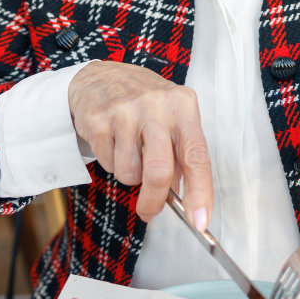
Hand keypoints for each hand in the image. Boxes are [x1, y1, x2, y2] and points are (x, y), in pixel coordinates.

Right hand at [67, 64, 212, 225]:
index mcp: (183, 105)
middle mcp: (157, 105)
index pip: (197, 155)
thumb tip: (185, 200)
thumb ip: (181, 155)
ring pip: (129, 173)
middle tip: (148, 211)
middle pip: (159, 172)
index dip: (200, 192)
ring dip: (129, 174)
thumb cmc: (144, 104)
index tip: (200, 221)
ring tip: (128, 150)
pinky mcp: (99, 119)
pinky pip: (107, 163)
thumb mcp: (171, 118)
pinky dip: (110, 162)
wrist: (100, 77)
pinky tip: (112, 140)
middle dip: (154, 201)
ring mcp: (126, 111)